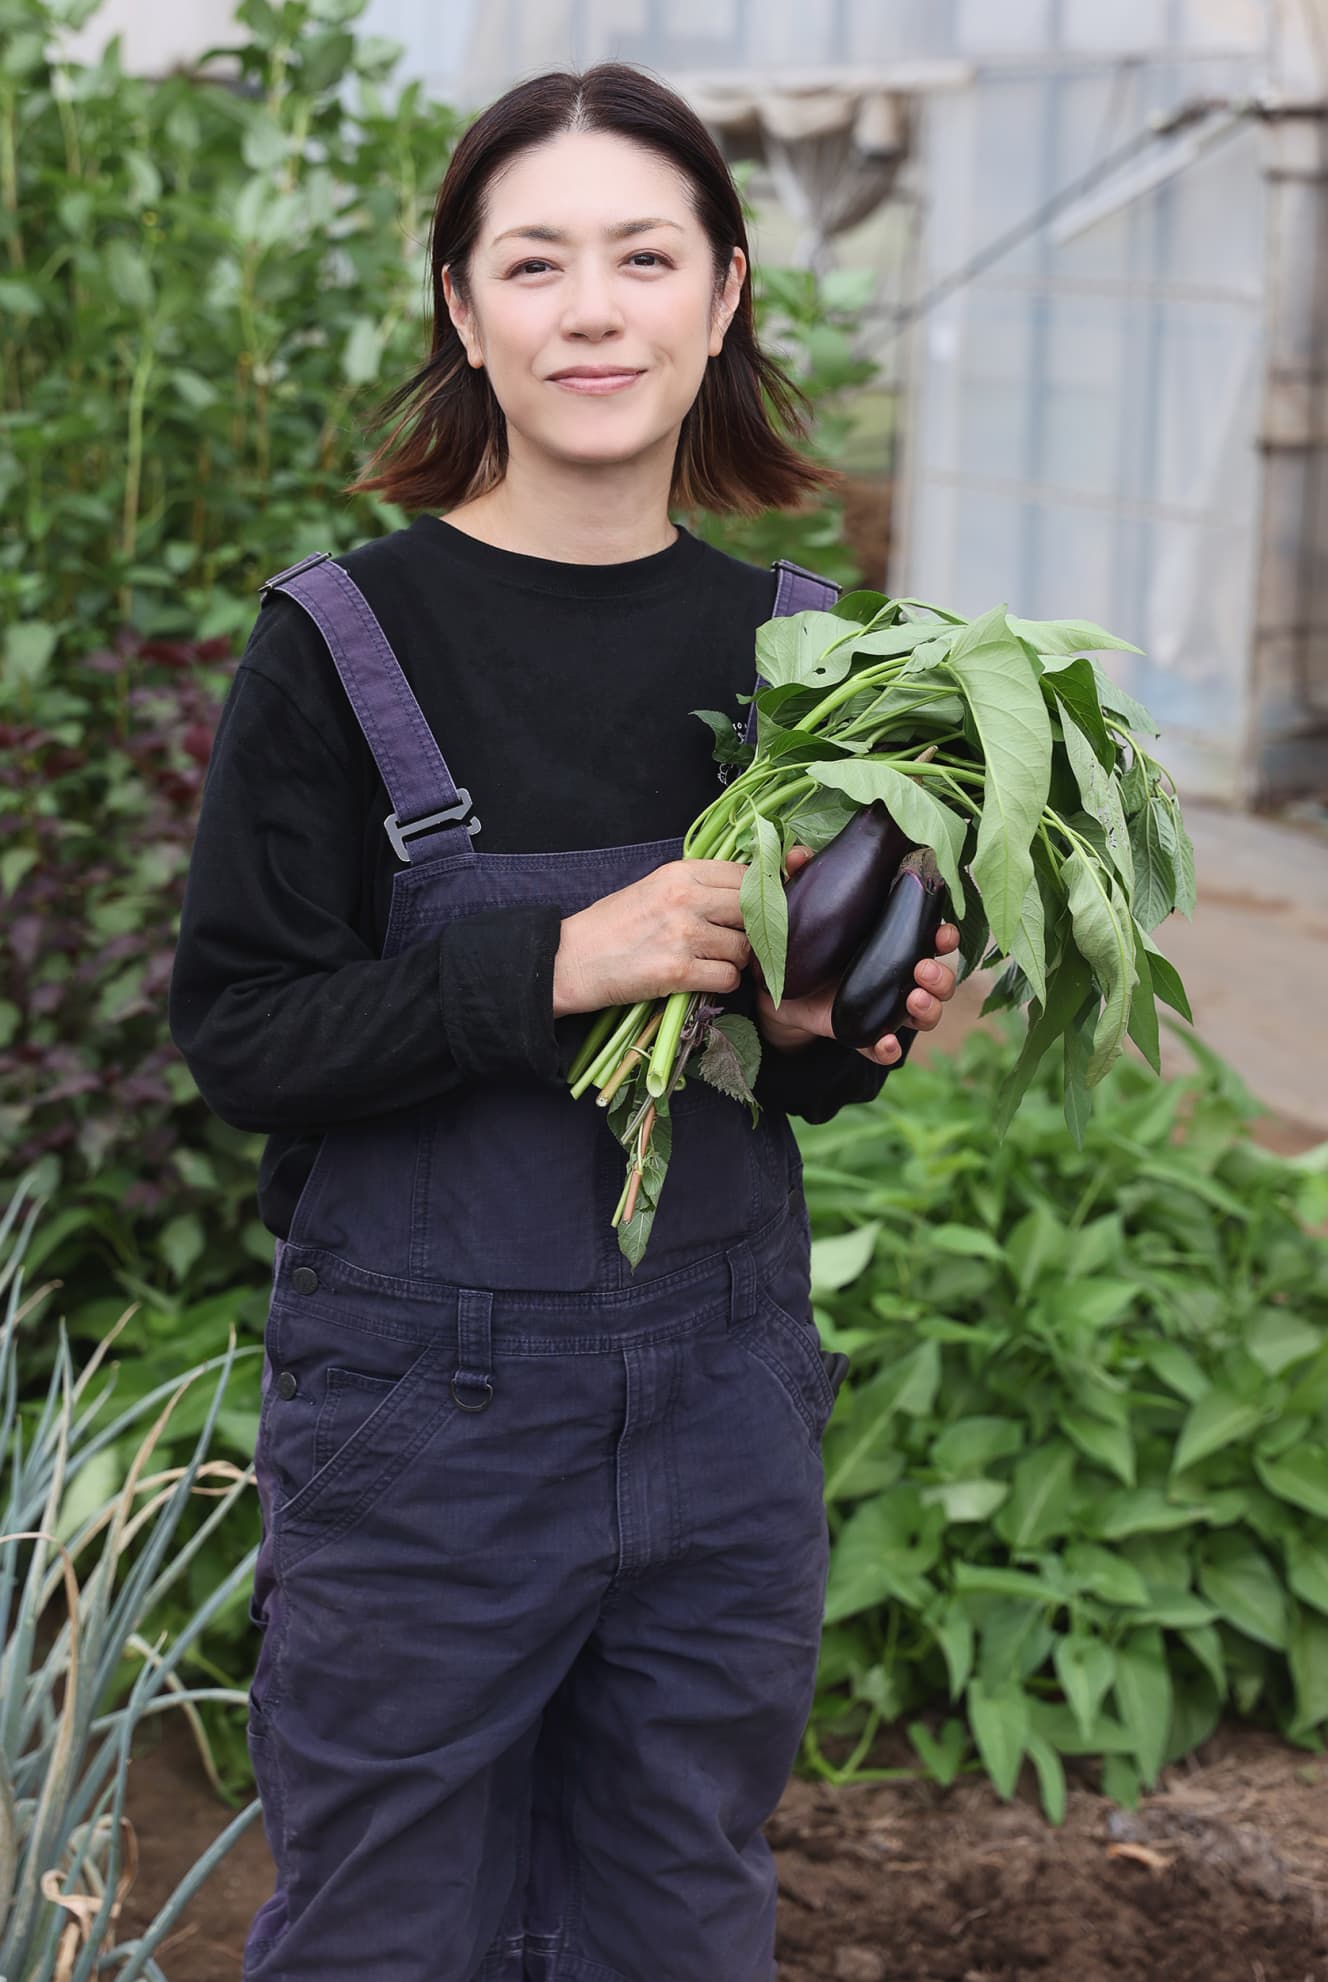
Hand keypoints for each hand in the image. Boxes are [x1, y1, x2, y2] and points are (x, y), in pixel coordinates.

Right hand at [553, 858, 751, 1016]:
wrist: (572, 960)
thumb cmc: (611, 925)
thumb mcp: (653, 887)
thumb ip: (696, 886)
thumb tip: (745, 894)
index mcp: (680, 873)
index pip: (745, 876)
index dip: (758, 896)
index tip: (755, 910)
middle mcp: (685, 899)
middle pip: (752, 911)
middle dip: (751, 930)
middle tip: (737, 940)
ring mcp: (683, 936)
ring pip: (743, 949)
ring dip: (735, 960)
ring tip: (711, 961)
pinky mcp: (678, 972)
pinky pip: (728, 979)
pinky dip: (722, 983)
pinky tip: (704, 979)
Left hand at [753, 845, 960, 1066]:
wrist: (779, 988)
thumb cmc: (807, 939)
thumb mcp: (805, 908)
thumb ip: (804, 881)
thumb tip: (796, 852)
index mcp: (894, 940)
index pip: (932, 936)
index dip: (945, 936)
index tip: (942, 932)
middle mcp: (899, 974)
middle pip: (939, 977)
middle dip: (940, 975)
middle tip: (923, 969)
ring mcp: (886, 1006)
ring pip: (925, 1011)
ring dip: (928, 1007)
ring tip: (913, 1000)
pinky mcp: (863, 1034)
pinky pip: (885, 1047)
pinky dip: (889, 1048)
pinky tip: (886, 1043)